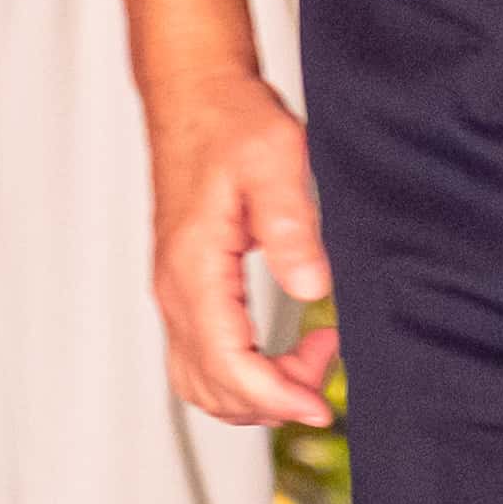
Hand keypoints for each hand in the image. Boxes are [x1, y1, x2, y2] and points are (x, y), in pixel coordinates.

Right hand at [145, 70, 340, 429]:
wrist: (196, 96)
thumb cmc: (231, 121)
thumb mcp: (275, 159)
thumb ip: (291, 224)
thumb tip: (311, 288)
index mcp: (195, 267)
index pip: (227, 364)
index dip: (277, 397)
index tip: (322, 407)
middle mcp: (175, 290)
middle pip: (214, 386)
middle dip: (274, 398)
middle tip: (328, 365)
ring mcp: (174, 292)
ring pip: (201, 381)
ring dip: (256, 392)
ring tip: (312, 358)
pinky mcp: (185, 288)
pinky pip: (200, 358)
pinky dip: (240, 375)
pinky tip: (282, 353)